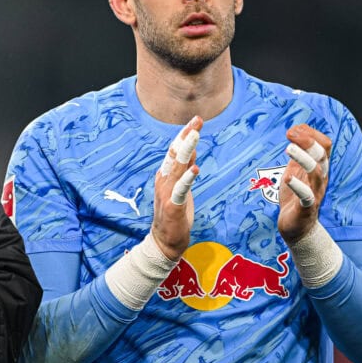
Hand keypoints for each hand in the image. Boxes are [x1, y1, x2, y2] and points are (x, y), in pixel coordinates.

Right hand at [150, 116, 201, 261]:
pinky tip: (195, 169)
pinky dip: (187, 178)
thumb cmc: (174, 216)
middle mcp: (164, 181)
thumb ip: (185, 172)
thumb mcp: (182, 189)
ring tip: (195, 136)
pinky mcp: (172, 206)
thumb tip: (193, 153)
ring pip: (178, 167)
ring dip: (187, 150)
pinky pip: (180, 190)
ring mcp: (167, 193)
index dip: (184, 135)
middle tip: (197, 120)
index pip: (175, 150)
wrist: (164, 242)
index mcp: (165, 176)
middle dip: (186, 136)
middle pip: (176, 154)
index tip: (196, 120)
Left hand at [278, 123, 331, 244]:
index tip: (293, 130)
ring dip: (304, 159)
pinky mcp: (306, 208)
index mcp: (319, 167)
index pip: (324, 144)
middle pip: (322, 155)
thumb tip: (297, 129)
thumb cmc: (296, 196)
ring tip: (288, 148)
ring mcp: (315, 192)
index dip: (311, 133)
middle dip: (308, 141)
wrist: (296, 227)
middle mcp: (320, 178)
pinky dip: (298, 186)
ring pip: (317, 173)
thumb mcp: (296, 169)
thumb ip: (298, 152)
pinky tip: (288, 179)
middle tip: (290, 133)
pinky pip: (307, 196)